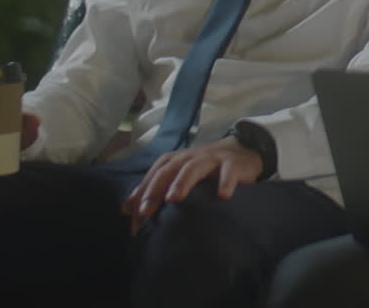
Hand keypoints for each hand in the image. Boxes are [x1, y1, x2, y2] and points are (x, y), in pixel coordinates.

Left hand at [121, 136, 263, 234]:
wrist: (241, 151)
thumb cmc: (205, 168)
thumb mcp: (178, 176)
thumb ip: (154, 190)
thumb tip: (126, 209)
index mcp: (175, 160)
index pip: (154, 176)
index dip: (142, 194)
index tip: (133, 218)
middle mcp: (190, 157)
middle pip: (169, 170)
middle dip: (155, 189)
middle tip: (146, 211)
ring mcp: (212, 159)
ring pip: (193, 167)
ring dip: (182, 182)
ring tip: (174, 199)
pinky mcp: (233, 164)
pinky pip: (229, 172)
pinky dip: (225, 182)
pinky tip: (223, 196)